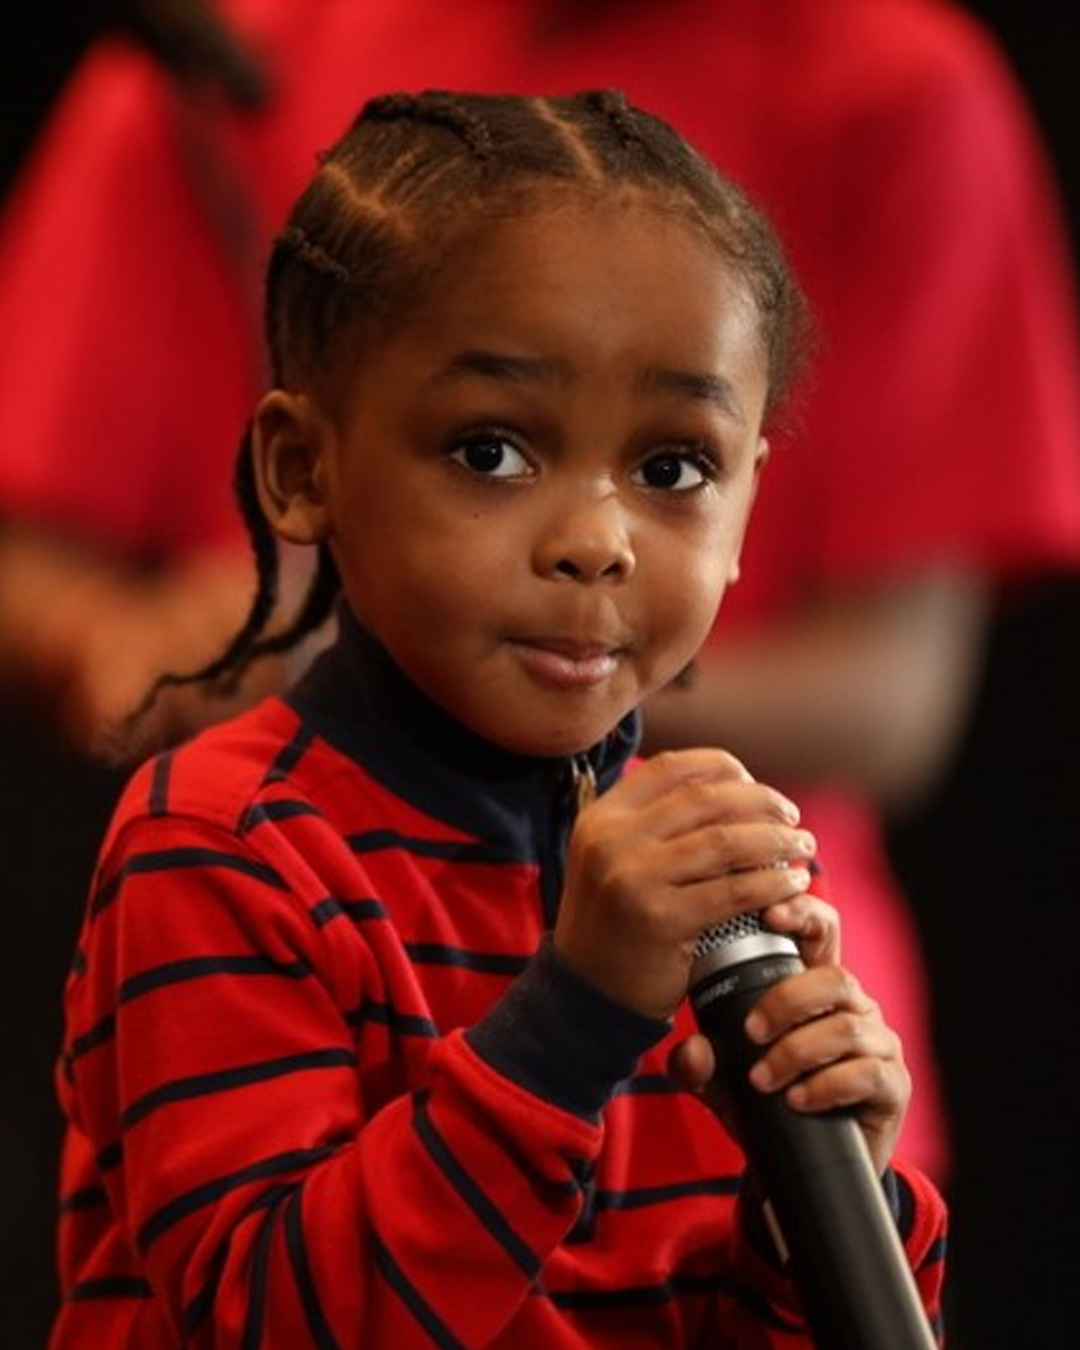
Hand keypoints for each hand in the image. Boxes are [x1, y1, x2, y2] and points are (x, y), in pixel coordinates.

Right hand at [554, 747, 816, 1020]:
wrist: (586, 995)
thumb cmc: (615, 922)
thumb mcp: (612, 859)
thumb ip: (651, 823)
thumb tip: (726, 783)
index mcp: (602, 818)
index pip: (672, 768)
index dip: (721, 766)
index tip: (753, 781)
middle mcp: (612, 840)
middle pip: (705, 798)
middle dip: (760, 801)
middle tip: (791, 815)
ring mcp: (633, 879)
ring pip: (726, 841)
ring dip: (776, 839)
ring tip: (802, 846)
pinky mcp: (661, 920)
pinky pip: (734, 891)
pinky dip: (773, 883)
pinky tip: (793, 883)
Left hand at [668, 891, 910, 1174]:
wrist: (803, 1172)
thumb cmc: (766, 1107)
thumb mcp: (722, 1083)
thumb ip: (700, 1063)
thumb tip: (691, 1049)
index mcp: (816, 988)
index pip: (822, 932)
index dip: (803, 913)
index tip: (769, 915)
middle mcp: (853, 1007)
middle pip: (835, 978)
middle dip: (788, 1000)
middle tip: (751, 1031)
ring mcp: (878, 1045)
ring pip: (847, 1028)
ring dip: (798, 1051)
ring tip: (763, 1080)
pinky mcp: (892, 1086)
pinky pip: (867, 1074)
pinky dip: (826, 1086)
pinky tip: (797, 1100)